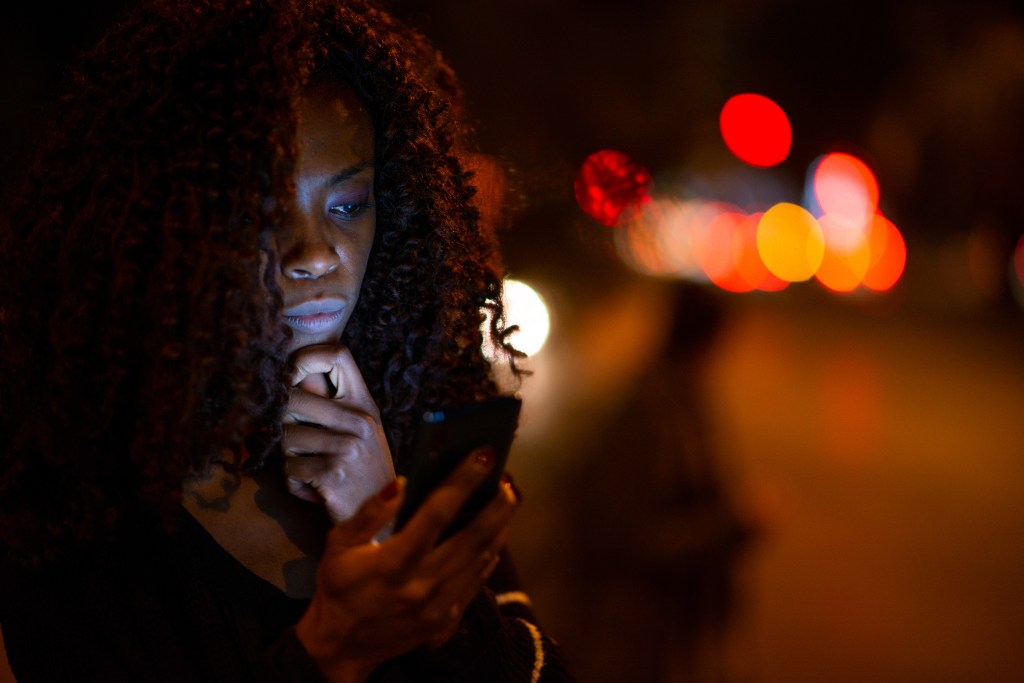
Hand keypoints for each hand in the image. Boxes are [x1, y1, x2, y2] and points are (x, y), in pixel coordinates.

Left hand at [282, 344, 395, 522]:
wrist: (379, 519)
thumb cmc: (363, 471)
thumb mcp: (358, 431)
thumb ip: (331, 403)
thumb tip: (294, 372)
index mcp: (365, 404)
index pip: (338, 355)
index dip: (305, 357)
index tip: (291, 376)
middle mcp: (359, 420)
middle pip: (292, 397)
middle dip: (284, 422)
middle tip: (298, 442)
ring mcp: (346, 447)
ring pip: (285, 436)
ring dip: (290, 457)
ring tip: (312, 468)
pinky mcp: (331, 474)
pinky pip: (289, 468)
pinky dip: (295, 482)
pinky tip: (315, 489)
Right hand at [295, 448, 517, 682]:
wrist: (342, 646)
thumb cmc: (339, 587)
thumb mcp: (339, 546)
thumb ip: (369, 513)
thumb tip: (400, 483)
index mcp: (394, 562)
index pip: (437, 513)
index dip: (463, 481)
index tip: (483, 456)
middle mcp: (423, 584)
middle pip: (474, 537)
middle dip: (498, 504)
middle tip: (508, 478)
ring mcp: (439, 606)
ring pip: (482, 558)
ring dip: (500, 526)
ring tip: (507, 499)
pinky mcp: (447, 620)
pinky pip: (478, 581)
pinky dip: (491, 554)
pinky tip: (496, 534)